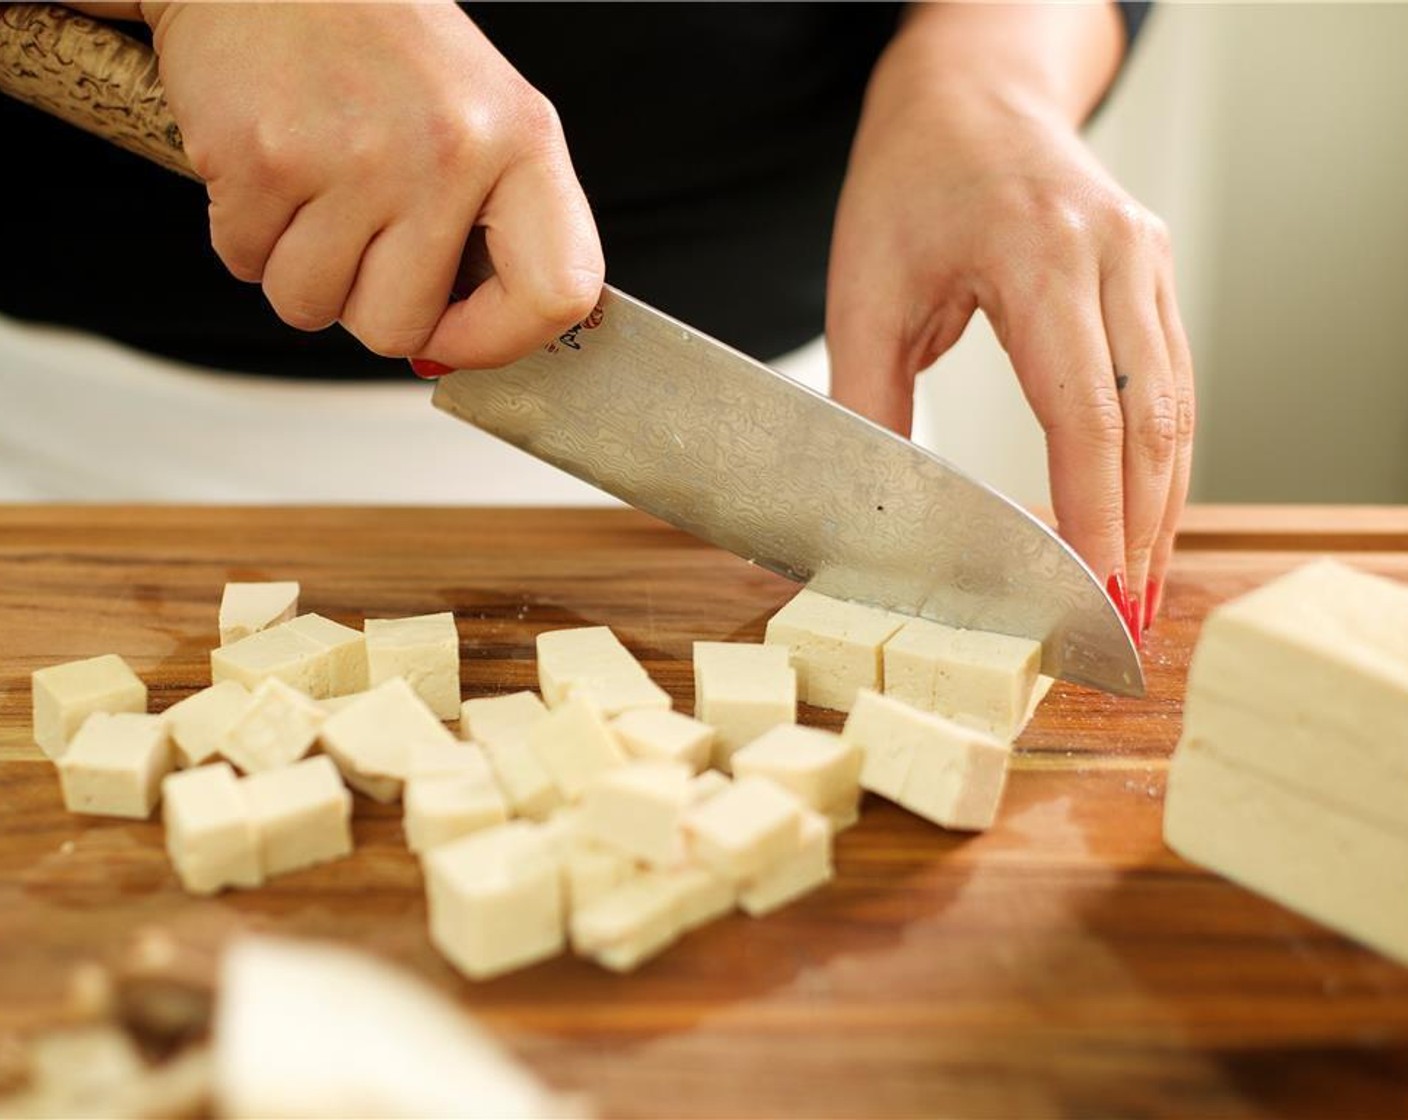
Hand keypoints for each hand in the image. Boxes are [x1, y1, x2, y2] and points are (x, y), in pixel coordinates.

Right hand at [142, 1, 603, 368]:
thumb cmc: (379, 42)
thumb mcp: (480, 117)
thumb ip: (498, 226)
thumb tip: (472, 344)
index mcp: (521, 141)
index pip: (557, 294)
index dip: (500, 339)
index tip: (460, 333)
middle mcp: (447, 150)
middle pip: (401, 329)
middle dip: (367, 306)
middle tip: (360, 237)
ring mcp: (353, 158)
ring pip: (313, 308)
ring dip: (301, 270)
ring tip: (314, 191)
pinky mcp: (263, 158)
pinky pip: (247, 264)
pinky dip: (247, 234)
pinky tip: (272, 169)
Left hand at [827, 4, 1193, 642]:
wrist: (969, 90)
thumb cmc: (908, 176)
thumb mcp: (864, 286)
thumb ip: (867, 397)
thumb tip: (869, 501)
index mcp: (1040, 256)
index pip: (1086, 414)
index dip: (1094, 515)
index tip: (1089, 590)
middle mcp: (1114, 257)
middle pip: (1151, 423)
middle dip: (1138, 533)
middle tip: (1119, 621)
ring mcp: (1145, 260)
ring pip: (1176, 407)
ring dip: (1160, 505)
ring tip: (1135, 586)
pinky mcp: (1151, 272)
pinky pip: (1171, 378)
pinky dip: (1160, 454)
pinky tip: (1143, 510)